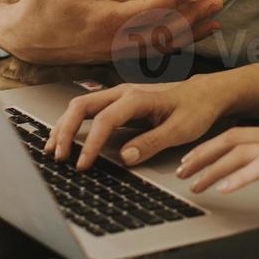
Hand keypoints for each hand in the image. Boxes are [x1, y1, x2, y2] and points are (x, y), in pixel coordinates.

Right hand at [0, 0, 223, 65]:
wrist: (21, 38)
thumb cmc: (37, 4)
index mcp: (103, 22)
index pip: (150, 11)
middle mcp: (114, 42)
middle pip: (164, 34)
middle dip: (193, 19)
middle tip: (217, 3)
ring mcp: (114, 52)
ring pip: (160, 48)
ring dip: (189, 34)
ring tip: (215, 22)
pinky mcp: (112, 56)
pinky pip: (150, 53)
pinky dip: (173, 45)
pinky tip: (188, 37)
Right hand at [45, 76, 234, 169]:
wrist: (206, 93)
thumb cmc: (196, 109)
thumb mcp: (182, 129)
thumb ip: (153, 142)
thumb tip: (125, 157)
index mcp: (137, 98)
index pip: (104, 120)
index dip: (90, 145)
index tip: (83, 166)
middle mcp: (123, 92)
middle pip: (82, 106)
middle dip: (65, 131)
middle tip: (58, 157)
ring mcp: (119, 95)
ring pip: (81, 106)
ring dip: (64, 126)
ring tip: (53, 150)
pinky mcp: (118, 102)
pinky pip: (88, 110)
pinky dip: (72, 124)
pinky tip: (66, 139)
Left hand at [177, 125, 258, 194]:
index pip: (238, 136)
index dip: (212, 147)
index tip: (192, 162)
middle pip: (231, 138)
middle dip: (202, 154)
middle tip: (180, 171)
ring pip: (240, 151)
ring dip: (213, 168)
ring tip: (194, 184)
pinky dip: (239, 176)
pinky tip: (225, 189)